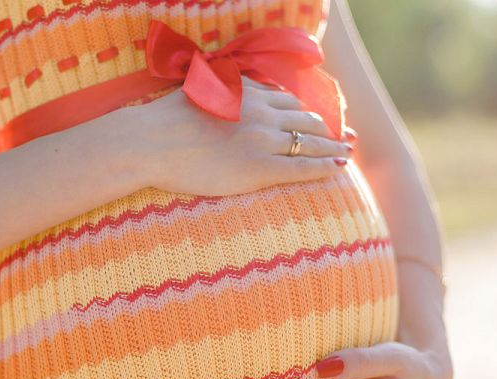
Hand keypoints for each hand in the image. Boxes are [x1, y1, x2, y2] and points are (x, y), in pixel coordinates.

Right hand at [135, 75, 353, 195]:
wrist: (151, 142)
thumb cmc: (165, 120)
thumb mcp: (200, 91)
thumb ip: (224, 91)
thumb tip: (230, 90)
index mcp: (246, 93)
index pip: (288, 101)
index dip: (308, 112)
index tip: (320, 120)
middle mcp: (261, 113)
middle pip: (306, 120)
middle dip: (327, 130)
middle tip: (343, 138)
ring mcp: (261, 141)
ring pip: (310, 143)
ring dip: (332, 148)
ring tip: (345, 153)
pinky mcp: (258, 168)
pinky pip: (301, 168)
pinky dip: (324, 167)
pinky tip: (337, 169)